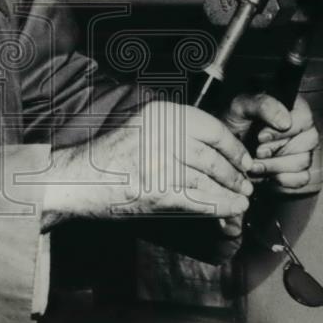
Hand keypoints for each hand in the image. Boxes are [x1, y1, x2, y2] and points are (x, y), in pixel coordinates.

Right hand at [42, 101, 254, 229]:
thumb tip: (212, 149)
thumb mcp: (142, 129)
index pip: (208, 126)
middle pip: (210, 152)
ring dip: (230, 189)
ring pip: (207, 175)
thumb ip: (173, 132)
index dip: (231, 144)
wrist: (77, 180)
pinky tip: (231, 209)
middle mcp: (160, 133)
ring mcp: (158, 161)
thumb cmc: (109, 158)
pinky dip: (220, 205)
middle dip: (233, 170)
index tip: (242, 157)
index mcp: (158, 114)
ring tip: (242, 197)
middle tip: (246, 181)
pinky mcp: (156, 189)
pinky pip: (198, 198)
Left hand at [221, 92, 318, 189]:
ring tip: (255, 163)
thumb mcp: (241, 106)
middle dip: (275, 150)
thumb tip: (286, 122)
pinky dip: (280, 178)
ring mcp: (303, 150)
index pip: (303, 119)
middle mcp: (302, 128)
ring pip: (303, 162)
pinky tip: (265, 173)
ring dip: (274, 166)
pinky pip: (301, 178)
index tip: (260, 137)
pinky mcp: (298, 171)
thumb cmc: (234, 121)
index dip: (281, 132)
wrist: (225, 145)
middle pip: (306, 142)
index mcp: (293, 107)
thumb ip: (263, 106)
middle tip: (256, 151)